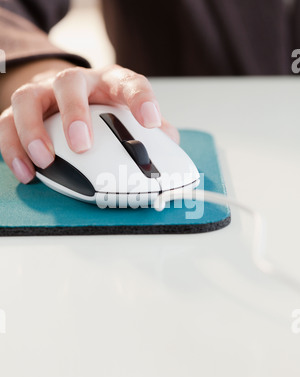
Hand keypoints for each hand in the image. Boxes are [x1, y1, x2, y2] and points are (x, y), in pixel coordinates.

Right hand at [0, 64, 179, 183]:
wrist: (65, 93)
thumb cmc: (102, 107)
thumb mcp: (128, 114)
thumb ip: (150, 132)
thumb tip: (167, 149)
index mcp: (108, 83)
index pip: (128, 83)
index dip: (139, 99)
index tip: (150, 122)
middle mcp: (75, 83)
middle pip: (69, 84)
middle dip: (74, 114)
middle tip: (81, 144)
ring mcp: (43, 93)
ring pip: (28, 99)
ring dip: (33, 131)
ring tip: (45, 160)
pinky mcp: (20, 110)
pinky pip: (6, 124)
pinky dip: (12, 149)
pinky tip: (26, 172)